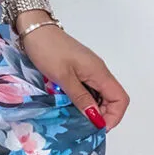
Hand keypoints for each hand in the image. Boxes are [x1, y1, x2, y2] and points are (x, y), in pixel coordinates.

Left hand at [17, 11, 129, 130]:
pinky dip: (83, 98)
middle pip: (112, 98)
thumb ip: (81, 98)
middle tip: (84, 124)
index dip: (113, 116)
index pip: (120, 99)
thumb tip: (96, 118)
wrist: (33, 28)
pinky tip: (70, 104)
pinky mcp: (78, 68)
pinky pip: (88, 88)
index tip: (96, 126)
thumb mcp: (63, 77)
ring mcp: (88, 69)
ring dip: (91, 107)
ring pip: (99, 94)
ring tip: (75, 116)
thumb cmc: (47, 49)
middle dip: (102, 114)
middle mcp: (97, 70)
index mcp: (98, 71)